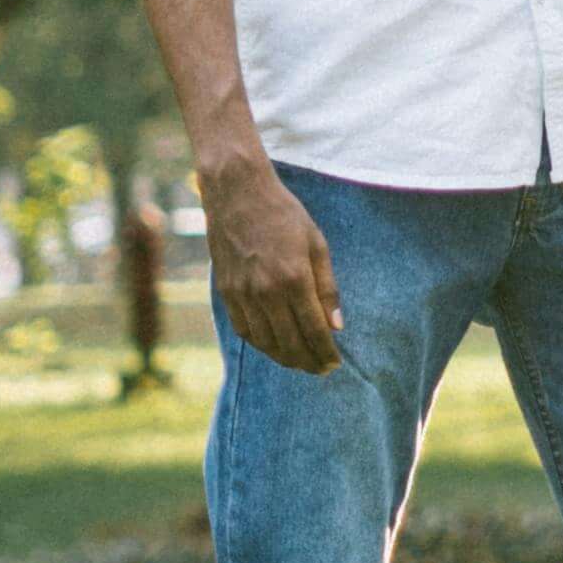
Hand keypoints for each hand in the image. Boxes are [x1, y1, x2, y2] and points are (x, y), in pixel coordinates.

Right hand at [201, 159, 340, 374]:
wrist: (237, 194)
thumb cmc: (283, 214)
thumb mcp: (316, 244)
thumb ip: (327, 287)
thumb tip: (336, 326)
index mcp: (294, 278)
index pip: (314, 330)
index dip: (326, 352)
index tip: (334, 364)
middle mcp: (266, 291)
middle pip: (290, 343)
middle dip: (309, 362)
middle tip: (321, 369)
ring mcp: (242, 294)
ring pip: (266, 343)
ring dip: (285, 358)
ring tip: (301, 362)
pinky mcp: (226, 293)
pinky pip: (244, 331)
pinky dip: (261, 345)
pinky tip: (274, 347)